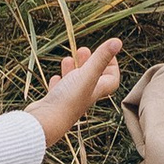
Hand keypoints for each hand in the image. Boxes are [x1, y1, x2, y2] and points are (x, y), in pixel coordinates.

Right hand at [34, 34, 123, 148]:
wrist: (45, 123)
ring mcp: (68, 101)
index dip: (111, 65)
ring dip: (73, 70)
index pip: (111, 80)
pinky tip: (56, 78)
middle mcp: (84, 96)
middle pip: (92, 79)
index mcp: (95, 90)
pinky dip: (58, 83)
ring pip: (74, 83)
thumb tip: (118, 41)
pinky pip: (58, 92)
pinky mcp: (54, 104)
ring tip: (68, 58)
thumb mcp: (87, 75)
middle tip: (83, 50)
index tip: (106, 52)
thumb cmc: (68, 100)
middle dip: (89, 62)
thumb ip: (101, 58)